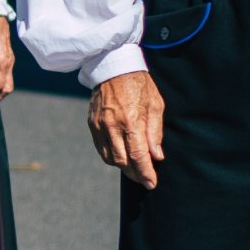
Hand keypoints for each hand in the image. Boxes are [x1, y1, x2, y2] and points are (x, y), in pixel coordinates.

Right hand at [87, 70, 164, 188]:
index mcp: (131, 120)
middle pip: (122, 161)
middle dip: (135, 173)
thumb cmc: (139, 84)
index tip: (151, 183)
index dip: (145, 173)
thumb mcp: (155, 105)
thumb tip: (157, 156)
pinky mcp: (92, 124)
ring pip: (110, 158)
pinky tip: (122, 156)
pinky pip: (101, 148)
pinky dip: (111, 157)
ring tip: (134, 168)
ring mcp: (99, 125)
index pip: (138, 155)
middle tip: (145, 178)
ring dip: (123, 166)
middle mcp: (112, 125)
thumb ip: (156, 132)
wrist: (113, 66)